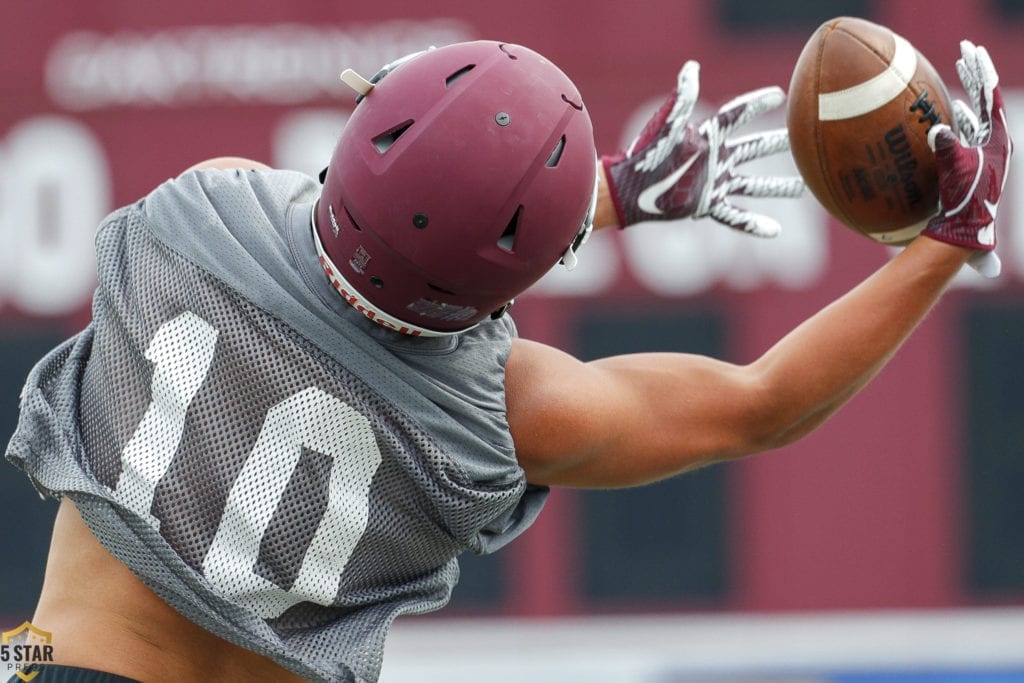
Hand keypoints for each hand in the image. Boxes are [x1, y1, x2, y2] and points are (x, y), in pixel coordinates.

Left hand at [601, 60, 803, 236]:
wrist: (629, 190)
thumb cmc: (647, 155)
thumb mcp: (668, 125)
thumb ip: (683, 99)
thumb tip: (692, 67)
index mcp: (708, 137)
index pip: (738, 116)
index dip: (757, 104)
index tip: (780, 95)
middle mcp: (715, 159)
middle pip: (753, 148)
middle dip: (775, 144)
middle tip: (798, 139)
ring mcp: (713, 183)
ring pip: (753, 184)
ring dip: (776, 186)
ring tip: (801, 187)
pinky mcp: (706, 204)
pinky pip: (735, 216)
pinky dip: (754, 224)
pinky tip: (775, 231)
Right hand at [922, 41, 1012, 278]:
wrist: (965, 228)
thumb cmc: (964, 201)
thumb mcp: (955, 169)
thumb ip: (947, 146)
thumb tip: (938, 128)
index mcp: (997, 141)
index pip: (990, 97)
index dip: (981, 71)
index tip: (971, 51)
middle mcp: (994, 143)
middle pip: (985, 99)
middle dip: (976, 74)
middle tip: (965, 53)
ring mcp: (983, 152)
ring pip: (976, 112)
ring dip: (968, 90)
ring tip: (961, 72)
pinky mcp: (970, 161)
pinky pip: (967, 129)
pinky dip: (959, 115)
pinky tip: (952, 108)